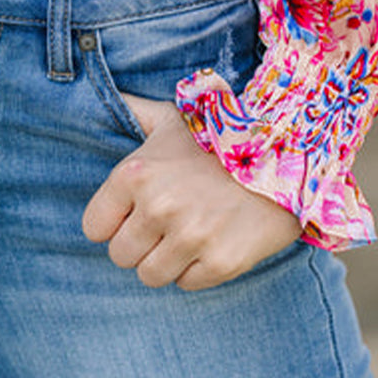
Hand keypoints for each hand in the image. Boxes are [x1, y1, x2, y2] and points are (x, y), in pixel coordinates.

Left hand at [82, 94, 300, 289]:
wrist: (282, 153)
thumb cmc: (217, 137)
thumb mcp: (170, 118)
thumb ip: (132, 110)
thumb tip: (105, 93)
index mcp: (135, 174)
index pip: (94, 226)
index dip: (114, 222)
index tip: (133, 213)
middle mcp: (157, 206)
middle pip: (120, 256)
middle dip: (139, 243)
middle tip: (165, 224)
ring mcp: (189, 236)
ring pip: (150, 275)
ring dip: (166, 259)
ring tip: (188, 232)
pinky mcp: (220, 262)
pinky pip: (187, 284)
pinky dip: (197, 268)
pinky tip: (212, 239)